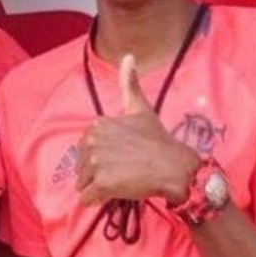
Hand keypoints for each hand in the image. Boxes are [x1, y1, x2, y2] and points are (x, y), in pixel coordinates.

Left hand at [75, 54, 199, 204]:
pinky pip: (86, 199)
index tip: (122, 157)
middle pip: (81, 167)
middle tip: (123, 171)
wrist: (173, 167)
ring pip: (82, 184)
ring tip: (121, 181)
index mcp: (98, 125)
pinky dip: (98, 200)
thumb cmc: (158, 140)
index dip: (102, 158)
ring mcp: (96, 163)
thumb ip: (130, 84)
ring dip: (98, 188)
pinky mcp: (101, 184)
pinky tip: (116, 192)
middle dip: (97, 173)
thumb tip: (128, 56)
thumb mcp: (141, 109)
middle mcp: (93, 141)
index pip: (85, 150)